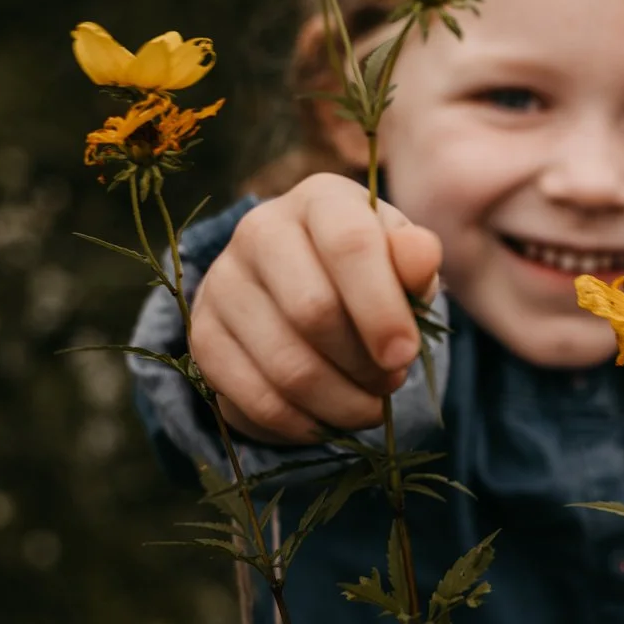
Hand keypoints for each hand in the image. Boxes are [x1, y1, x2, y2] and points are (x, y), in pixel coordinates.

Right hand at [188, 173, 442, 441]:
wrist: (303, 288)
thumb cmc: (368, 274)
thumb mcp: (401, 261)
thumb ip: (416, 259)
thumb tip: (419, 258)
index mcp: (319, 200)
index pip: (350, 244)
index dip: (382, 308)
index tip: (405, 355)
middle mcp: (259, 230)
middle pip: (313, 311)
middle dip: (364, 363)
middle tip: (391, 379)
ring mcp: (223, 283)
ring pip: (287, 366)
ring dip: (340, 402)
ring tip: (369, 405)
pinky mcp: (204, 336)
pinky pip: (256, 399)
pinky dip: (302, 423)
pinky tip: (329, 419)